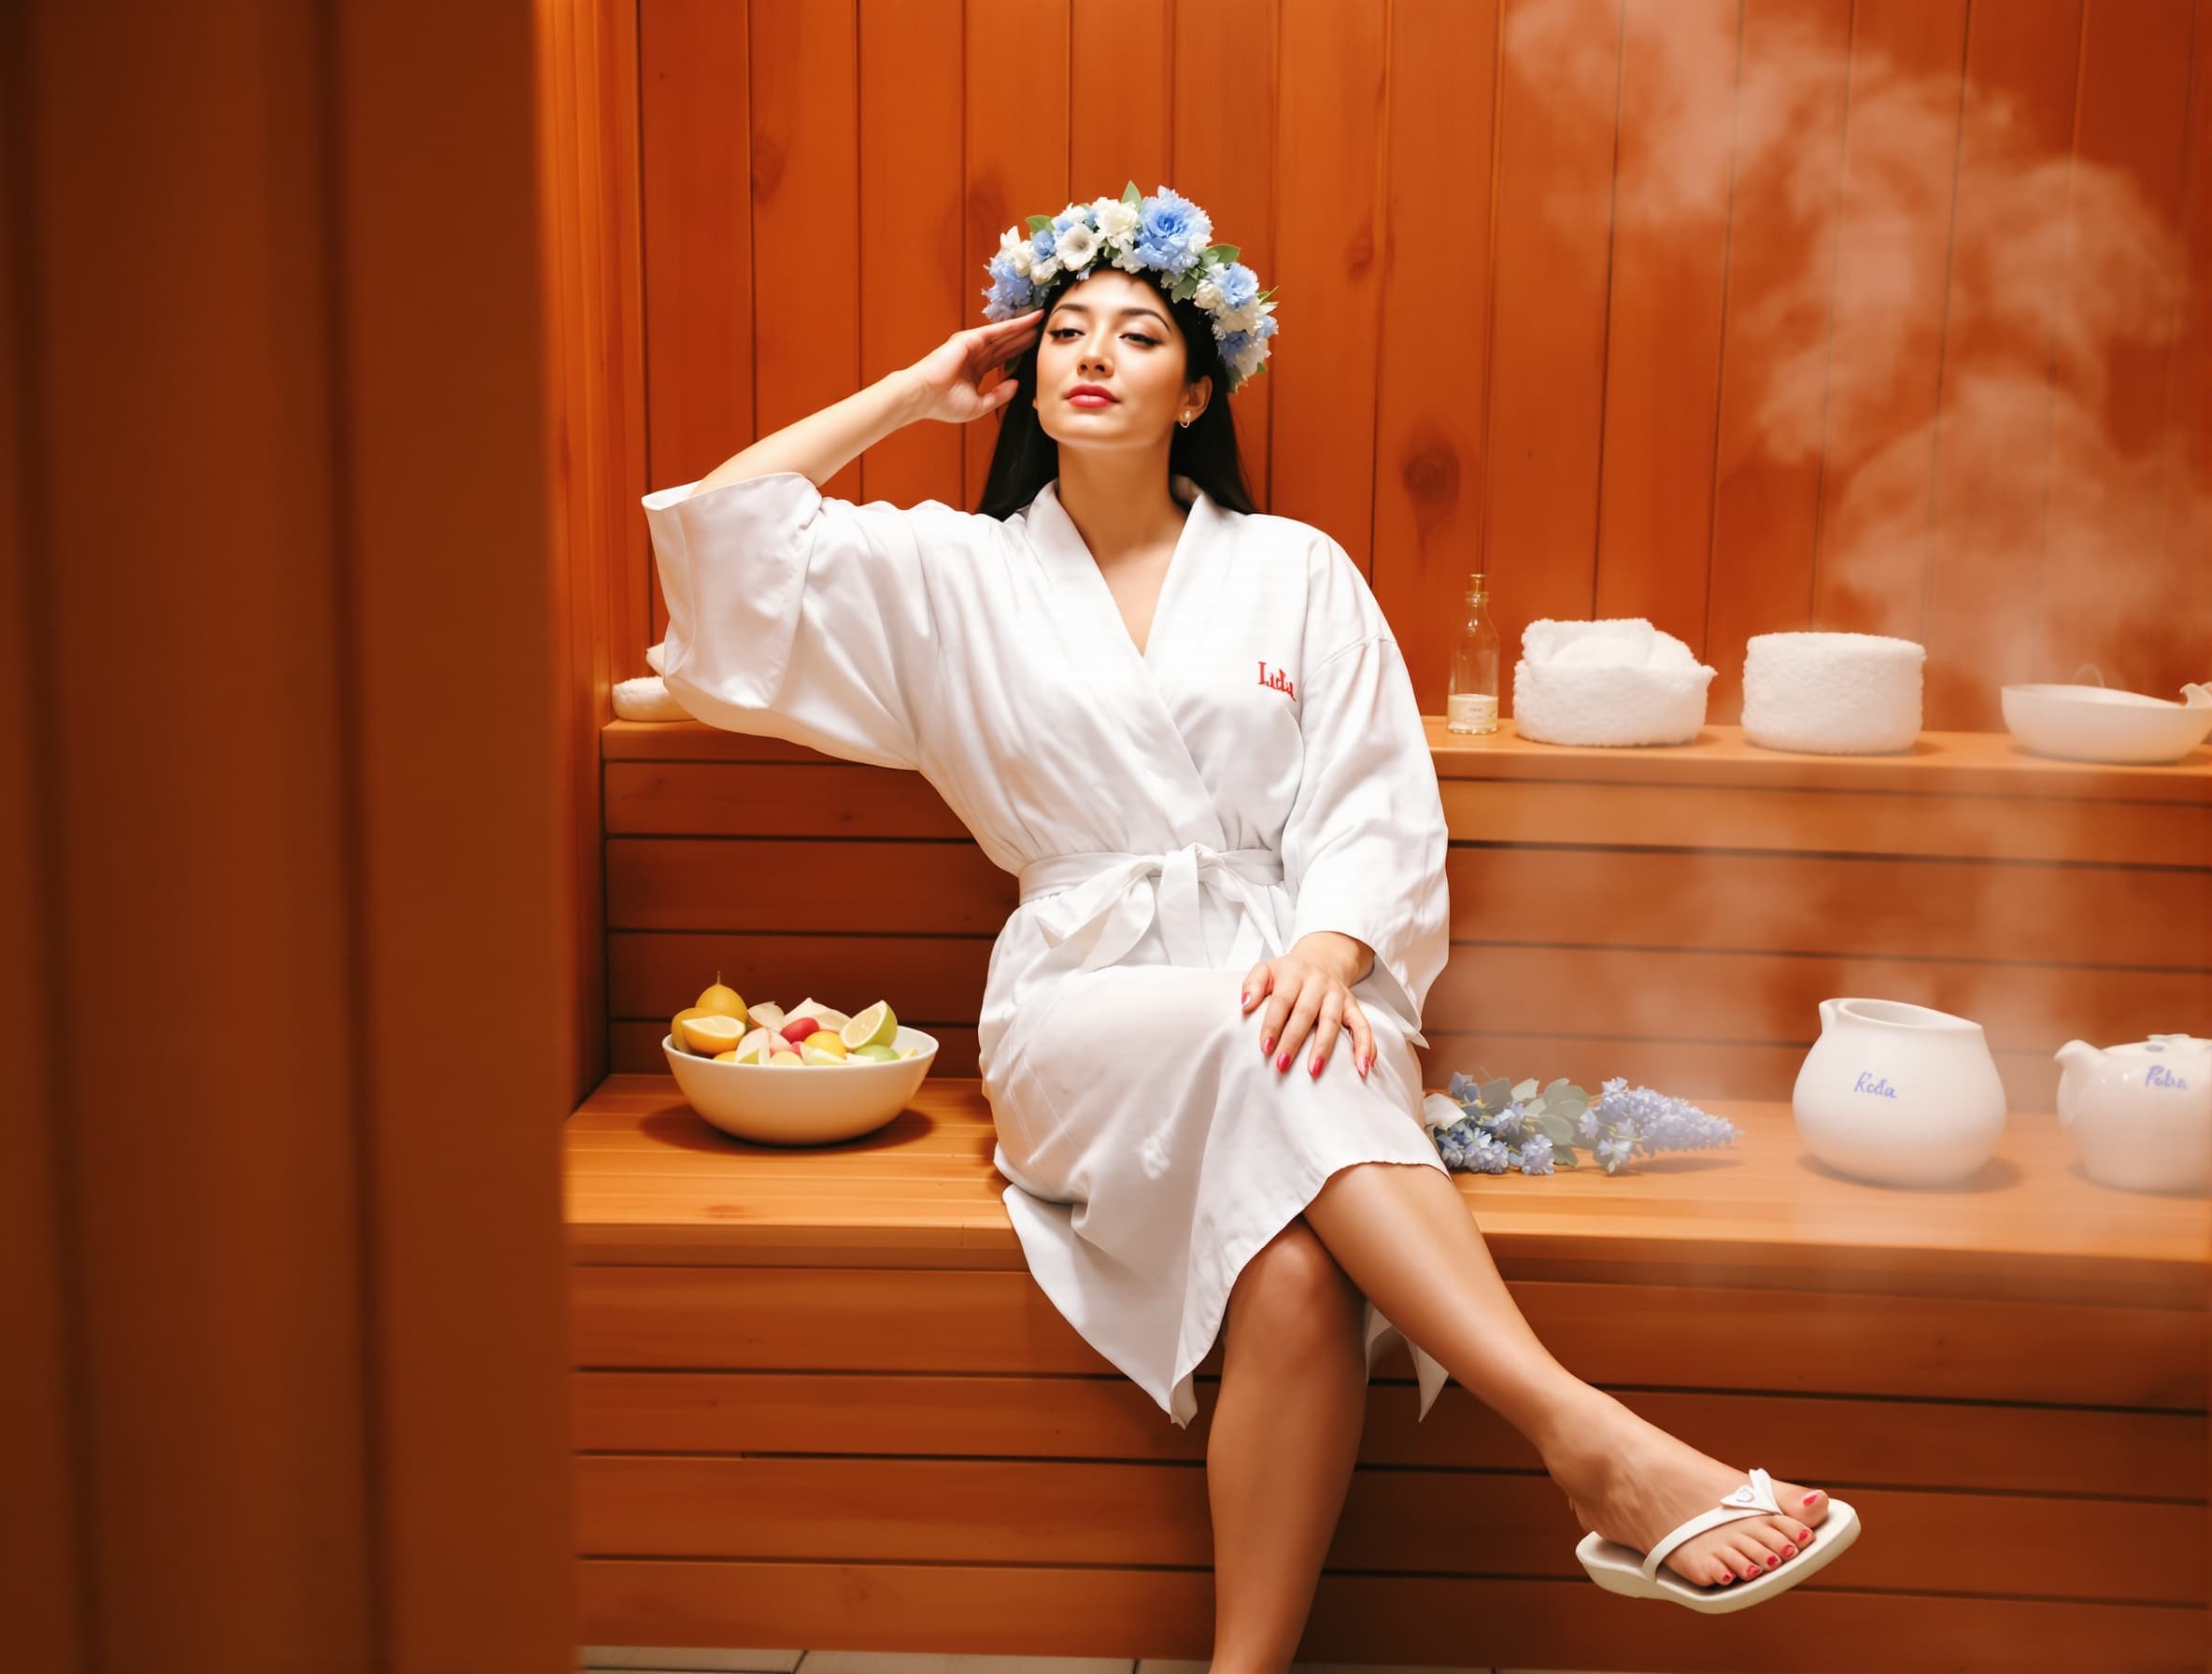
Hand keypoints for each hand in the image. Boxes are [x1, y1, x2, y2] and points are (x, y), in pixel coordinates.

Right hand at [901, 313, 1046, 424]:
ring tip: (1041, 319)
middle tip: (1044, 329)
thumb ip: (998, 395)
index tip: (1036, 348)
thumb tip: (1016, 384)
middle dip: (1024, 337)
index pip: (1002, 358)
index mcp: (974, 370)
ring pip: (1003, 334)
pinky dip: (1014, 325)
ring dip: (1022, 327)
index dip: (1019, 352)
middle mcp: (974, 355)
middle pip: (1005, 343)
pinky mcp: (970, 339)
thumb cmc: (942, 404)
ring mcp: (971, 345)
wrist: (923, 397)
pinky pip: (997, 331)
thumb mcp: (978, 405)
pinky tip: (1029, 320)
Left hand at [1240, 941, 1374, 1081]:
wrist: (1321, 959)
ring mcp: (1337, 995)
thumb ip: (1253, 985)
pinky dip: (1366, 1046)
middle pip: (1306, 1013)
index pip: (1282, 1001)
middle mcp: (1318, 983)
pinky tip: (1362, 1067)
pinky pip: (1363, 1026)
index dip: (1273, 1024)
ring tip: (1314, 1070)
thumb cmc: (1288, 974)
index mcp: (1294, 974)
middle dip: (1294, 1040)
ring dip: (1324, 1047)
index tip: (1265, 1047)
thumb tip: (1245, 1005)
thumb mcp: (1266, 970)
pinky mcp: (1353, 1006)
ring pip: (1332, 1021)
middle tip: (1282, 1065)